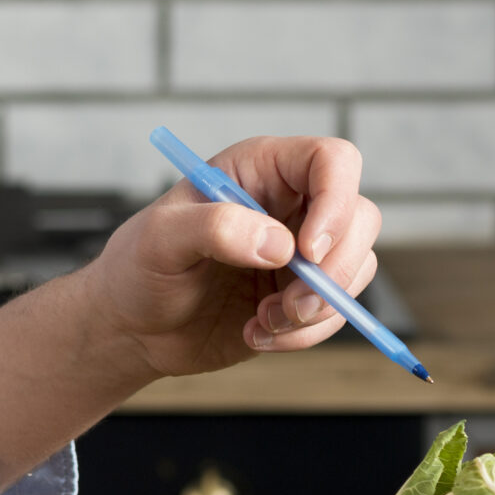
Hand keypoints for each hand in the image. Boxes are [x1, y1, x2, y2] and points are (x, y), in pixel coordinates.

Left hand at [82, 135, 382, 378]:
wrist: (134, 327)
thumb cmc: (138, 269)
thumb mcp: (159, 240)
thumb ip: (213, 228)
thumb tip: (277, 244)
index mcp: (258, 169)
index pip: (331, 160)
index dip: (336, 201)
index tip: (307, 251)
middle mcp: (289, 204)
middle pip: (360, 217)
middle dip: (335, 270)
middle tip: (290, 305)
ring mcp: (301, 250)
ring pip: (356, 267)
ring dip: (317, 308)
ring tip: (262, 321)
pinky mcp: (303, 293)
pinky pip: (338, 310)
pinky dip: (306, 333)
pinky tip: (258, 334)